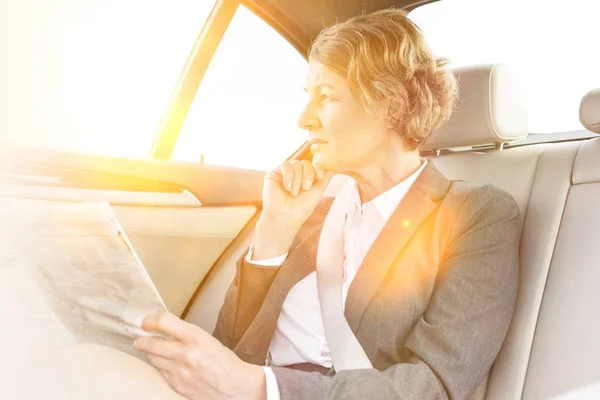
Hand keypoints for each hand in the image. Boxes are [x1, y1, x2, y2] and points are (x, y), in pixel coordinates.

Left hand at [134, 312, 265, 399]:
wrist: (236, 387)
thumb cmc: (224, 362)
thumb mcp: (207, 339)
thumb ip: (186, 334)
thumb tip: (165, 329)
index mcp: (196, 337)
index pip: (164, 322)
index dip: (150, 320)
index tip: (146, 322)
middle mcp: (185, 354)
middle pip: (151, 343)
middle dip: (142, 340)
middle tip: (139, 339)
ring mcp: (179, 372)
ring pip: (153, 359)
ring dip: (151, 354)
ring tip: (152, 350)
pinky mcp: (176, 385)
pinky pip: (161, 373)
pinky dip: (161, 367)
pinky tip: (166, 364)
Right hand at [262, 160, 333, 227]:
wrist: (285, 216)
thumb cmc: (301, 208)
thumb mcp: (317, 191)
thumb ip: (325, 178)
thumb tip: (333, 168)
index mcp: (306, 179)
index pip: (314, 165)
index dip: (318, 168)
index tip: (320, 177)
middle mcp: (295, 175)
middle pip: (306, 163)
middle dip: (308, 175)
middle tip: (305, 188)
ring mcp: (284, 174)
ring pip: (296, 163)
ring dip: (297, 179)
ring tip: (294, 192)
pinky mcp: (274, 173)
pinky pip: (285, 165)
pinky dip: (288, 176)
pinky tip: (287, 187)